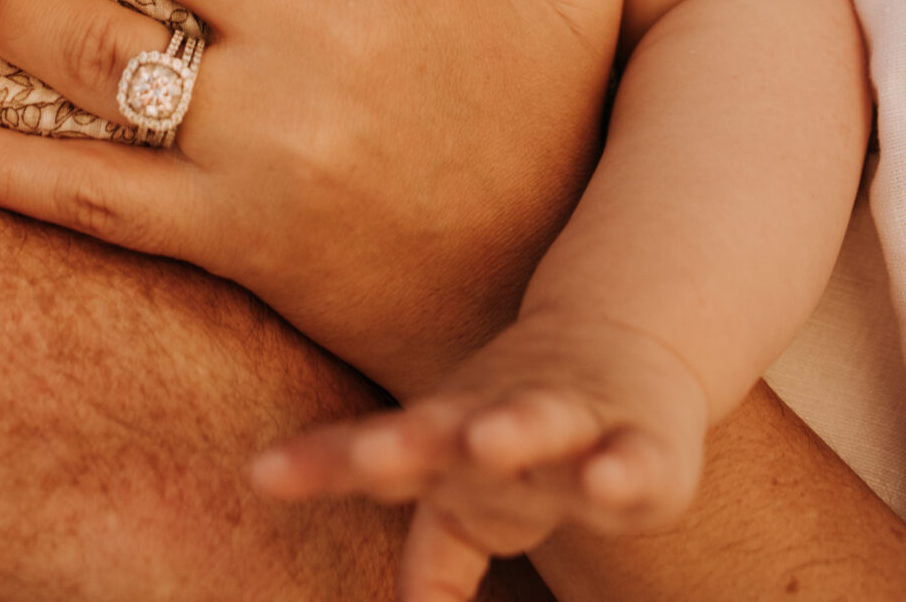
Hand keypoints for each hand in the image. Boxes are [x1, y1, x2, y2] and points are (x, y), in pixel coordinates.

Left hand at [253, 309, 708, 600]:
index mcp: (446, 439)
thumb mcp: (469, 502)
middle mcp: (496, 420)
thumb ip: (432, 562)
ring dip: (510, 430)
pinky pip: (631, 457)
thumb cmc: (522, 439)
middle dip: (405, 445)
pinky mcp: (641, 442)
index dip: (319, 464)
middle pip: (442, 430)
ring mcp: (569, 422)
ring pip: (536, 422)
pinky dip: (620, 469)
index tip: (263, 475)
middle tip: (371, 458)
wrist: (624, 343)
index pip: (372, 453)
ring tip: (485, 440)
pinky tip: (607, 482)